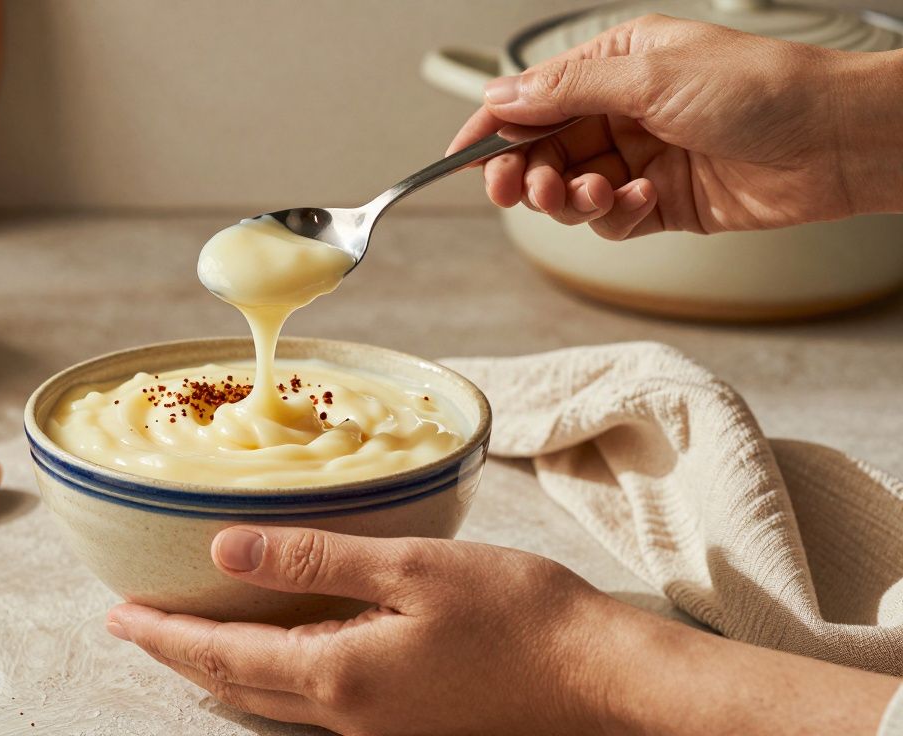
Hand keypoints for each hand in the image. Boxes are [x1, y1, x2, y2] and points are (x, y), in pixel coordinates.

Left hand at [106, 526, 900, 735]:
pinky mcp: (405, 722)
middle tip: (137, 625)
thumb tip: (225, 551)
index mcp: (338, 674)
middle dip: (181, 657)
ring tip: (190, 636)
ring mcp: (377, 726)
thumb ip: (314, 561)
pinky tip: (280, 647)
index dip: (164, 636)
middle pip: (236, 687)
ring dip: (222, 668)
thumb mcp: (411, 570)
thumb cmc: (518, 616)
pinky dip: (273, 673)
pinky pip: (313, 700)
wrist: (601, 682)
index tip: (117, 617)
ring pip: (271, 699)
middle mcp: (346, 714)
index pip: (221, 658)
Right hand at [450, 14, 902, 239]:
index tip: (461, 157)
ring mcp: (640, 158)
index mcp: (616, 65)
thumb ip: (567, 91)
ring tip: (595, 193)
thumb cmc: (764, 89)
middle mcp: (623, 111)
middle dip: (528, 173)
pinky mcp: (661, 203)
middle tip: (521, 187)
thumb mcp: (650, 76)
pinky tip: (641, 201)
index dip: (492, 128)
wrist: (834, 143)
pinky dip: (616, 216)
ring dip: (572, 198)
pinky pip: (611, 220)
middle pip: (543, 151)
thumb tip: (503, 95)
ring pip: (571, 191)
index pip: (533, 98)